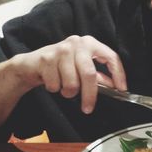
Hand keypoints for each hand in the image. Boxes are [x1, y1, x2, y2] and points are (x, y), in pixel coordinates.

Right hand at [11, 35, 126, 113]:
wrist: (30, 64)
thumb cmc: (60, 66)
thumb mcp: (81, 67)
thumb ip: (97, 75)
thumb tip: (114, 86)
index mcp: (90, 43)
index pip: (111, 57)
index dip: (118, 74)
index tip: (121, 88)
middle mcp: (77, 43)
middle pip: (89, 74)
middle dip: (89, 95)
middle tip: (88, 108)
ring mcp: (61, 49)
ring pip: (72, 83)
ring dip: (68, 92)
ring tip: (64, 87)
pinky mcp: (46, 58)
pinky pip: (56, 85)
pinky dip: (55, 89)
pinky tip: (52, 82)